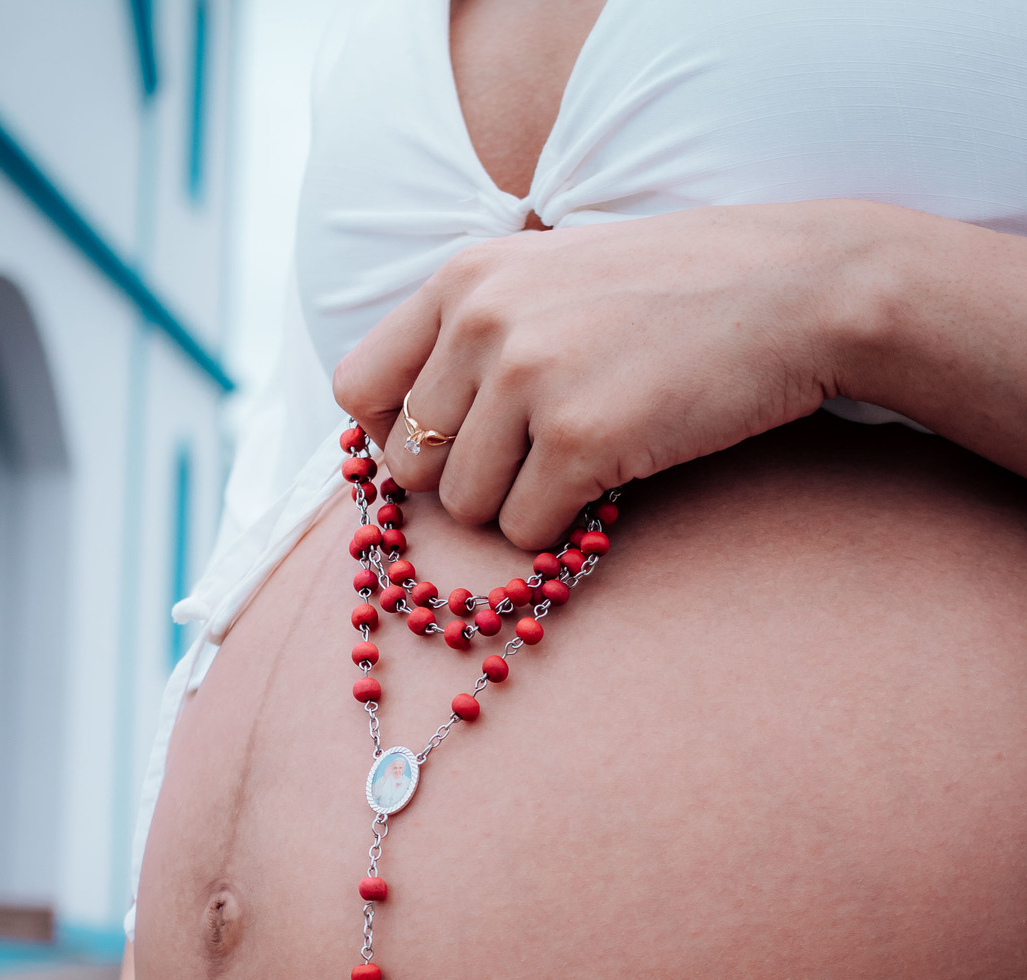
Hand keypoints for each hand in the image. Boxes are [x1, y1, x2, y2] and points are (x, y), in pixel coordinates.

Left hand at [334, 199, 871, 547]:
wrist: (794, 289)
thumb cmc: (673, 293)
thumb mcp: (550, 275)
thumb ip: (470, 333)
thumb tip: (401, 432)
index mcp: (463, 278)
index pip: (358, 391)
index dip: (399, 434)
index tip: (454, 443)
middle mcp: (483, 321)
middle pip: (412, 465)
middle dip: (466, 480)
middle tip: (534, 459)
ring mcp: (531, 380)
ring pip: (464, 507)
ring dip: (517, 506)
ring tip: (580, 461)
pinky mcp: (582, 439)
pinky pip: (525, 531)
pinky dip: (563, 527)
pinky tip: (612, 477)